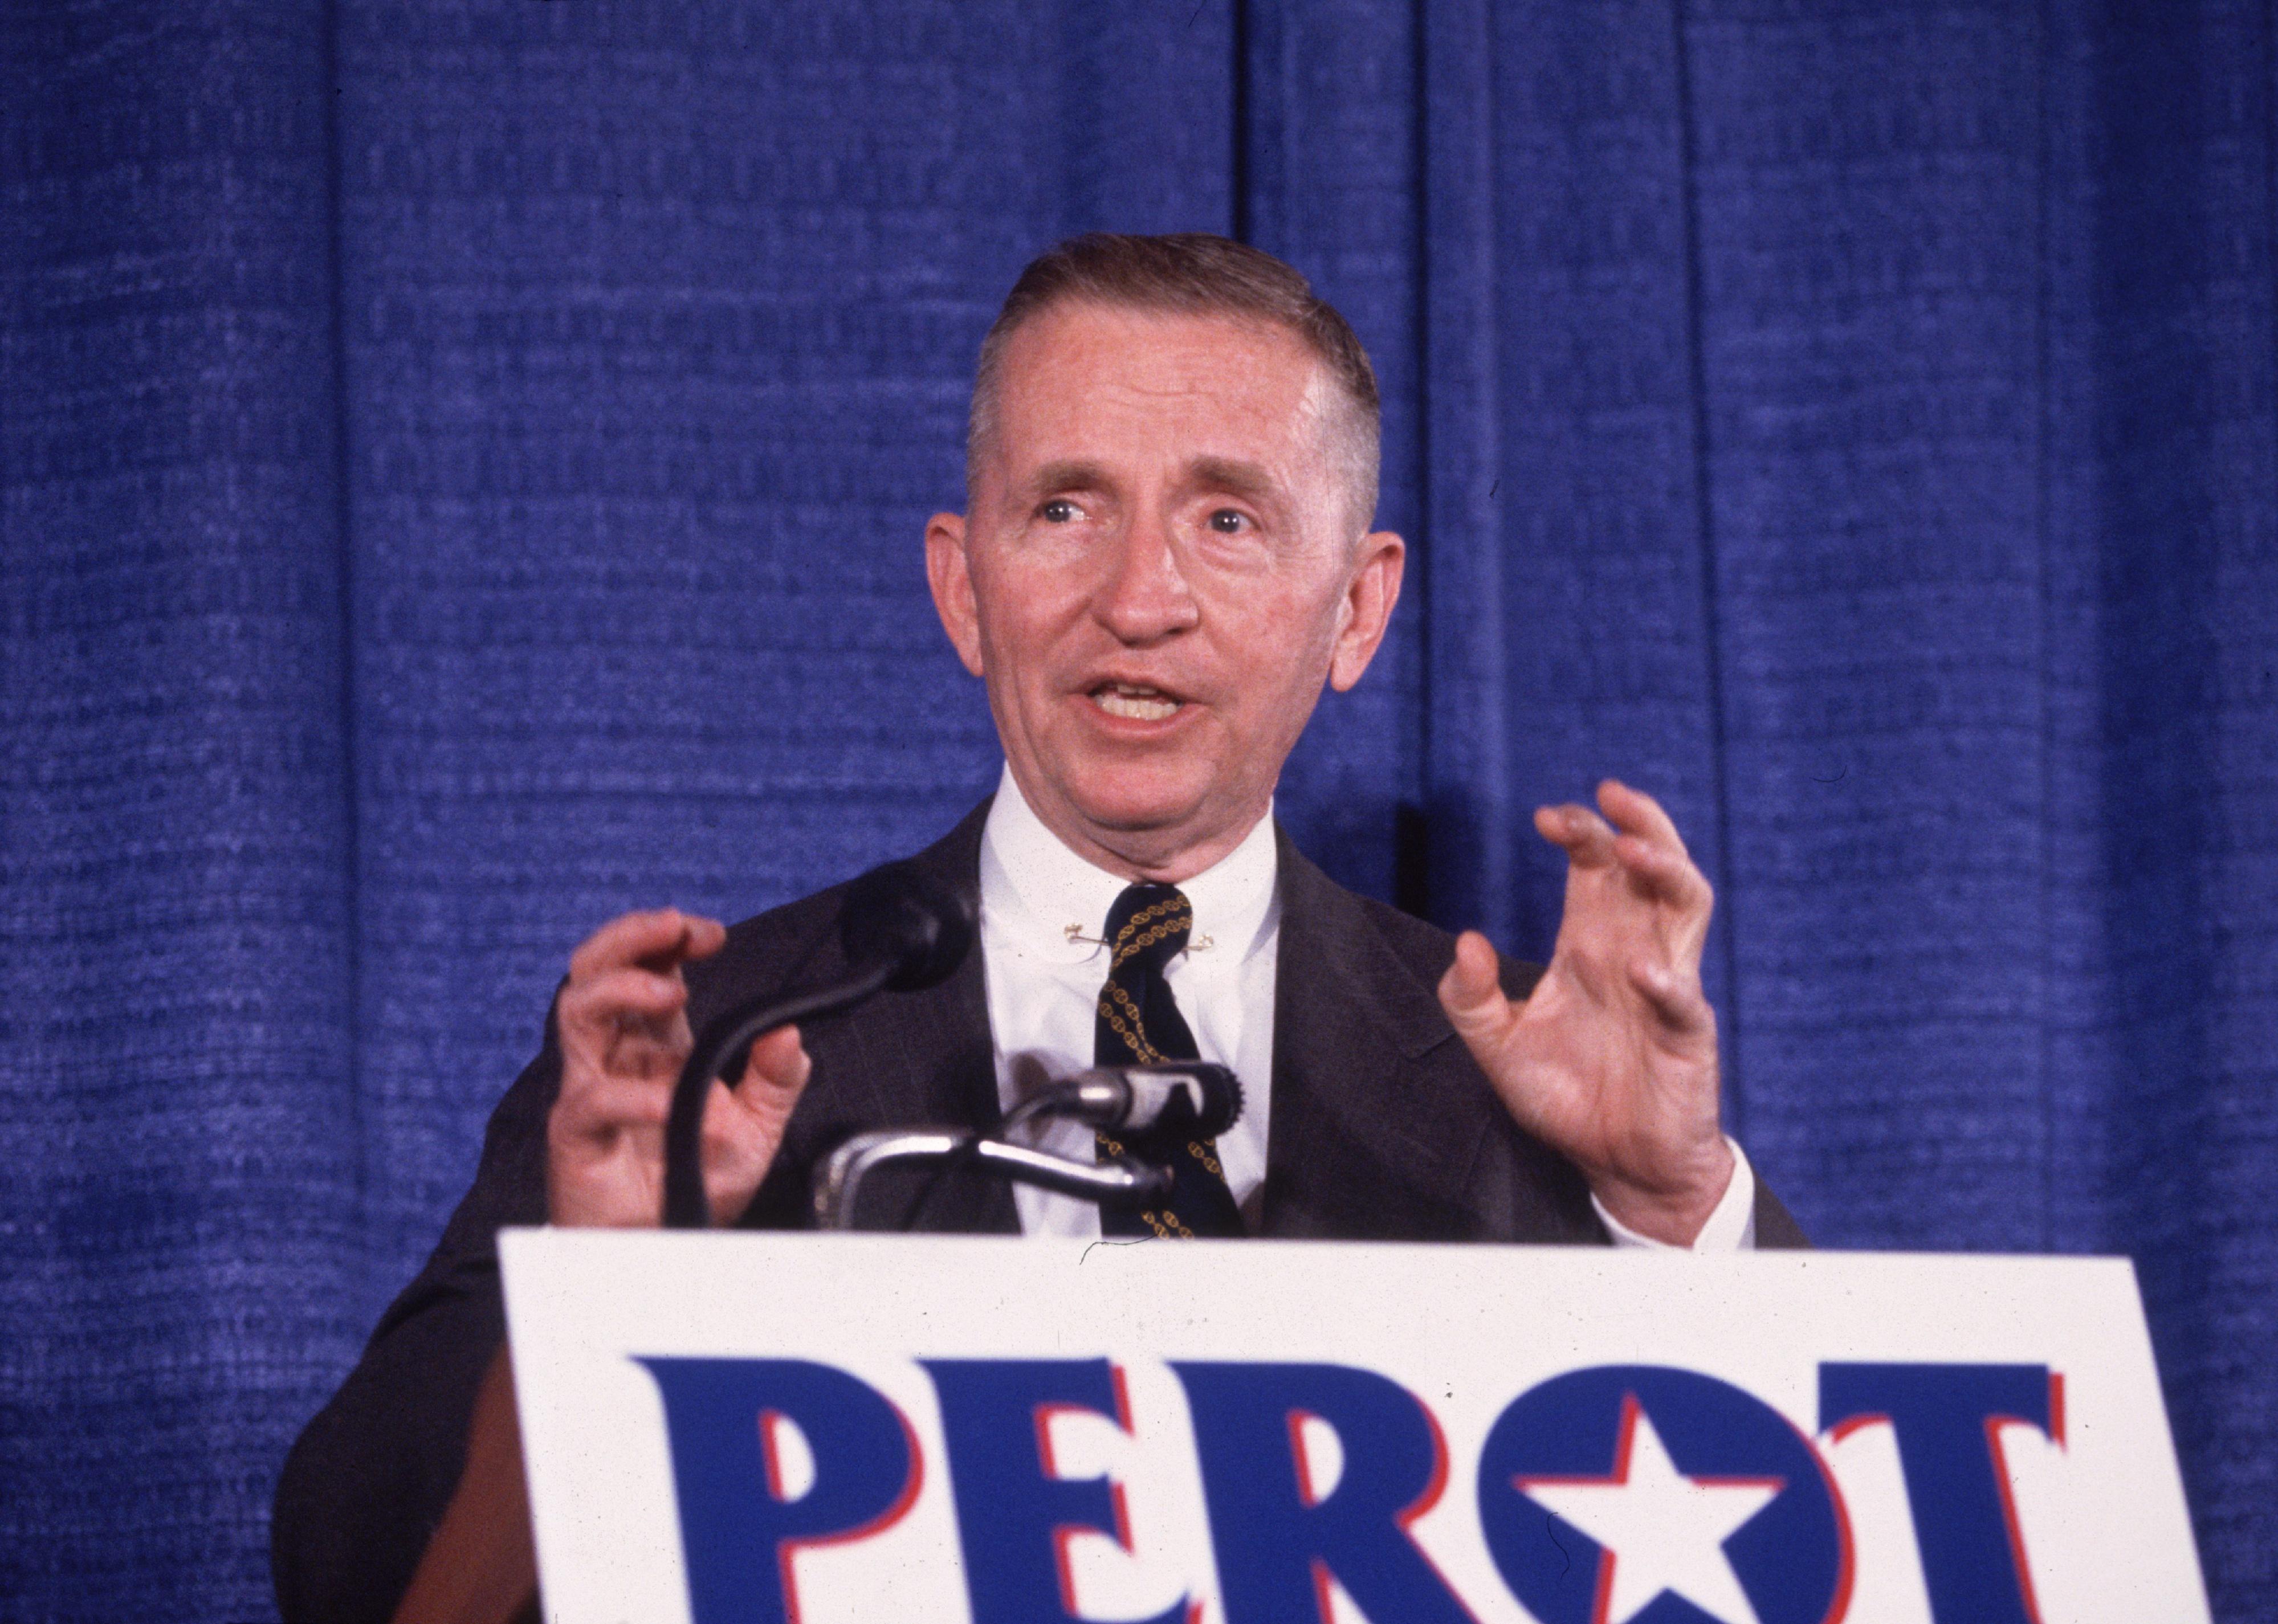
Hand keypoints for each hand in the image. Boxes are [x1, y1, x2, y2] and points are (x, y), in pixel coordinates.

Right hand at [546, 908, 811, 1227]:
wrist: (666, 1246)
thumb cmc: (697, 1181)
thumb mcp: (758, 1126)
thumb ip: (778, 1078)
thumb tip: (789, 1030)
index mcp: (656, 1043)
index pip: (648, 966)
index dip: (670, 938)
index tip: (710, 933)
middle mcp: (617, 1055)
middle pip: (596, 969)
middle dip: (630, 936)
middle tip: (673, 926)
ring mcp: (591, 1089)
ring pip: (576, 1012)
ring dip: (619, 988)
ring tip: (667, 992)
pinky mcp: (577, 1134)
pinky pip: (590, 1101)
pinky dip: (629, 1095)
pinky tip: (665, 1104)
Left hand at [1436, 780, 1732, 1244]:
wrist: (1616, 1165)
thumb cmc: (1567, 1098)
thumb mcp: (1498, 1049)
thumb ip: (1469, 1000)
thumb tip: (1464, 942)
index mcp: (1590, 944)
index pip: (1595, 868)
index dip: (1580, 833)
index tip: (1545, 817)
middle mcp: (1633, 951)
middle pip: (1650, 866)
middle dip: (1633, 824)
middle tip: (1604, 798)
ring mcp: (1666, 989)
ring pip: (1688, 907)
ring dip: (1667, 871)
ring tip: (1635, 850)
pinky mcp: (1687, 1037)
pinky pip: (1685, 997)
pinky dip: (1666, 979)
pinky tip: (1641, 969)